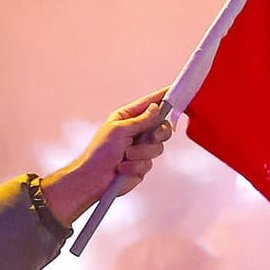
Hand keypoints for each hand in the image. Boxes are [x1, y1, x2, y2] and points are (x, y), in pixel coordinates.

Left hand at [39, 90, 173, 222]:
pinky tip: (123, 168)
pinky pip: (149, 163)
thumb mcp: (119, 130)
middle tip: (150, 137)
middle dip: (158, 133)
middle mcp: (136, 131)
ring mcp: (140, 149)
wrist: (93, 179)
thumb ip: (141, 120)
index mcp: (128, 117)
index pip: (150, 103)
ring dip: (141, 153)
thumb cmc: (99, 152)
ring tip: (126, 156)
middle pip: (162, 127)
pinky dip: (136, 166)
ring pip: (157, 147)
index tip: (176, 89)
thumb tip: (156, 108)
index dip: (164, 97)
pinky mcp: (141, 165)